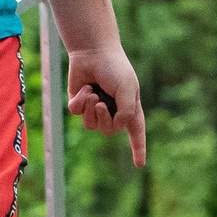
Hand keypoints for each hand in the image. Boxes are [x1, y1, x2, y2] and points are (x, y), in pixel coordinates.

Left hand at [63, 42, 146, 165]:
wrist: (92, 51)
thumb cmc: (115, 68)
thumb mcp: (127, 89)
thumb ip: (126, 112)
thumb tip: (116, 127)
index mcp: (130, 107)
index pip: (136, 132)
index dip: (138, 148)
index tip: (139, 164)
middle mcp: (113, 110)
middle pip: (108, 131)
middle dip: (103, 119)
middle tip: (101, 102)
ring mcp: (95, 107)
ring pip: (90, 125)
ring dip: (90, 109)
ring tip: (92, 93)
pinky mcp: (79, 102)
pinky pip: (76, 113)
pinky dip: (79, 101)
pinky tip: (84, 88)